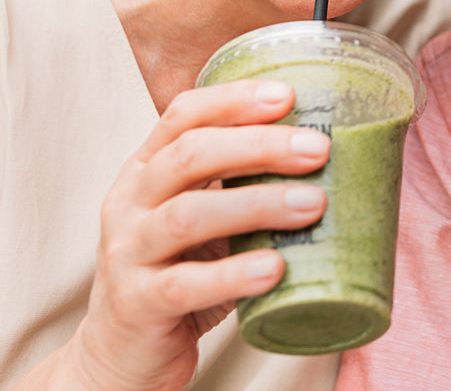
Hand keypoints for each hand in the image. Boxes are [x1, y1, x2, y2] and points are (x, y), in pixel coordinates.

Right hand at [57, 80, 330, 390]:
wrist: (120, 354)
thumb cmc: (179, 270)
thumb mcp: (204, 218)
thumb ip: (242, 183)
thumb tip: (330, 154)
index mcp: (146, 170)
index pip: (183, 115)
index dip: (234, 100)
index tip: (289, 95)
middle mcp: (129, 203)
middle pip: (190, 156)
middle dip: (259, 146)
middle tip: (318, 150)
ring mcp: (127, 253)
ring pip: (188, 215)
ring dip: (257, 204)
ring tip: (314, 204)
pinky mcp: (136, 305)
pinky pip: (184, 284)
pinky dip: (233, 273)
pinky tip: (275, 268)